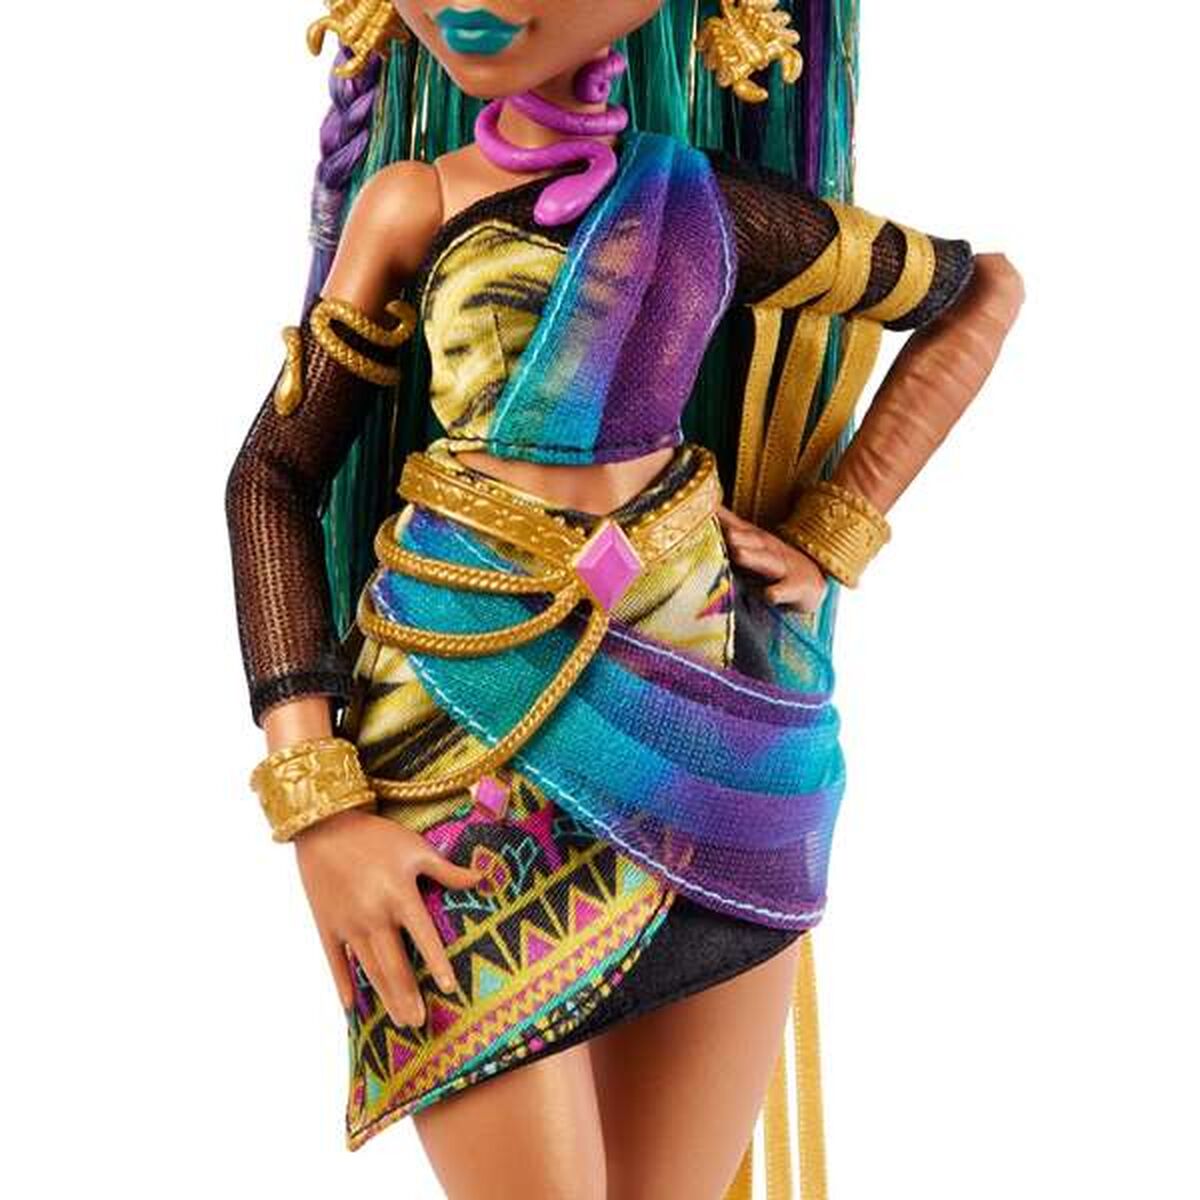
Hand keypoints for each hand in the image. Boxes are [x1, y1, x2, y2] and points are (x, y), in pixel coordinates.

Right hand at [293, 807, 483, 1026]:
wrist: (324, 825)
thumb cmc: (376, 836)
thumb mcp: (415, 847)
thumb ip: (447, 870)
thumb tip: (483, 878)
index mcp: (400, 895)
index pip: (424, 937)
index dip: (438, 964)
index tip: (451, 989)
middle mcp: (374, 914)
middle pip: (394, 965)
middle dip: (408, 996)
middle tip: (420, 1024)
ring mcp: (347, 924)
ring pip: (370, 970)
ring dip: (385, 998)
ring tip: (400, 1021)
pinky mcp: (326, 926)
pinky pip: (336, 963)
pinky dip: (344, 986)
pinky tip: (352, 1008)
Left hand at [716, 504, 828, 610]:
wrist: (813, 581)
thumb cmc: (774, 563)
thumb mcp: (754, 545)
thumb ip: (732, 529)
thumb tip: (708, 510)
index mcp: (757, 540)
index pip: (737, 526)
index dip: (722, 518)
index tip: (706, 509)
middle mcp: (769, 550)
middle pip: (753, 540)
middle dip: (738, 534)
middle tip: (724, 531)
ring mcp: (783, 569)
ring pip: (767, 562)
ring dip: (754, 557)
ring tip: (739, 553)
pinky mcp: (795, 588)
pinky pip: (785, 591)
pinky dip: (777, 593)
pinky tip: (769, 595)